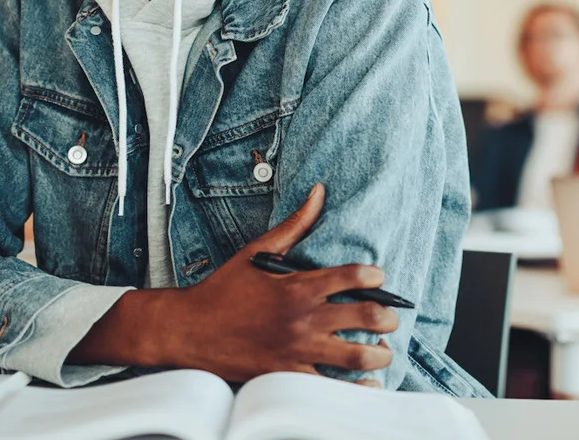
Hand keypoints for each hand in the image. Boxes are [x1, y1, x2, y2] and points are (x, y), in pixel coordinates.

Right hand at [159, 183, 398, 382]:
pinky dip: (356, 385)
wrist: (188, 331)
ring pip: (359, 355)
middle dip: (389, 316)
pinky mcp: (289, 376)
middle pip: (368, 316)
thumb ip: (293, 225)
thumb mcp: (256, 252)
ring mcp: (298, 350)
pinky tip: (366, 379)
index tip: (378, 278)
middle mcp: (303, 319)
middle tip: (389, 316)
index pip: (355, 276)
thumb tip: (318, 192)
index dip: (376, 276)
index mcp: (298, 286)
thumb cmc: (222, 291)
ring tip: (382, 349)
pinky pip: (334, 387)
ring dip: (380, 352)